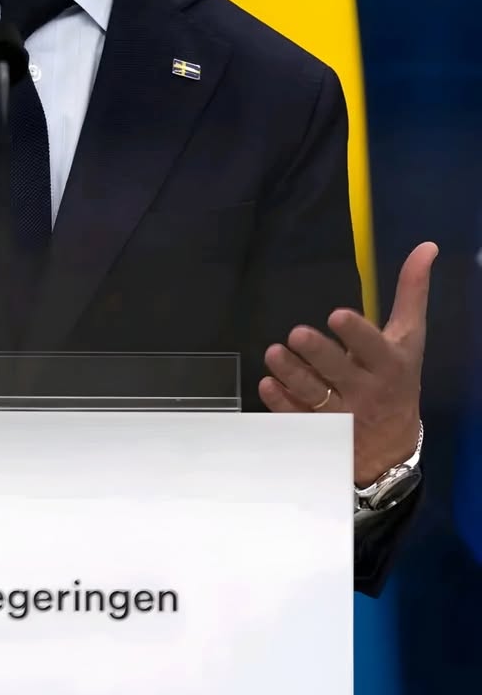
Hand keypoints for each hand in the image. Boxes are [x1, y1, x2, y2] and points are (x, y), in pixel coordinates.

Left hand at [258, 241, 436, 485]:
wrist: (392, 447)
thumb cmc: (398, 379)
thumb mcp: (409, 339)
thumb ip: (411, 294)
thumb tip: (426, 246)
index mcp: (389, 365)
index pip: (374, 348)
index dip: (357, 334)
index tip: (337, 315)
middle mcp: (366, 391)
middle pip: (339, 371)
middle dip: (318, 353)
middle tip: (297, 334)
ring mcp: (340, 415)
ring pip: (313, 394)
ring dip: (292, 373)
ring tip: (274, 353)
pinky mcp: (317, 433)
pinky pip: (295, 418)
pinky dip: (280, 403)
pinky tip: (267, 383)